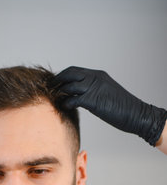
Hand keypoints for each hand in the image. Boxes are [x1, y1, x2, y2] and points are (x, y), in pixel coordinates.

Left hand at [52, 66, 166, 145]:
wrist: (135, 114)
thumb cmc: (122, 107)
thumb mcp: (106, 94)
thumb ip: (93, 91)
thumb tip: (79, 98)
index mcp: (97, 75)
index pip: (74, 70)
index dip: (62, 76)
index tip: (55, 84)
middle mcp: (95, 78)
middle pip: (69, 74)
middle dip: (57, 81)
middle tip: (49, 89)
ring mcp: (94, 88)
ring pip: (69, 85)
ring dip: (59, 92)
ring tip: (53, 99)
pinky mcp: (93, 100)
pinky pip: (73, 99)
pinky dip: (66, 103)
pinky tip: (63, 108)